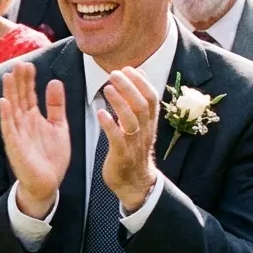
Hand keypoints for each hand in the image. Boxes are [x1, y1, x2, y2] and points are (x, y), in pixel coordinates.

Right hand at [0, 62, 71, 219]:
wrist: (48, 183)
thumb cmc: (52, 156)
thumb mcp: (59, 126)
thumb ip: (56, 105)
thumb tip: (55, 81)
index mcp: (34, 118)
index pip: (29, 94)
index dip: (29, 80)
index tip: (29, 64)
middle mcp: (23, 123)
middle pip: (19, 98)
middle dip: (19, 81)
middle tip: (19, 63)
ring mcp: (17, 134)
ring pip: (12, 110)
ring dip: (10, 93)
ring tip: (8, 76)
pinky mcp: (15, 147)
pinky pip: (9, 129)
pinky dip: (6, 116)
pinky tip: (5, 103)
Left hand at [99, 68, 160, 212]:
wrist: (135, 183)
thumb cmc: (134, 150)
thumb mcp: (141, 124)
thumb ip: (140, 101)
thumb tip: (141, 74)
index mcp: (149, 123)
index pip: (152, 97)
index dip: (141, 82)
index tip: (128, 68)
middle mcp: (144, 131)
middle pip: (142, 105)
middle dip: (129, 87)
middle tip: (114, 74)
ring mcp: (134, 144)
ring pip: (132, 120)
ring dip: (120, 102)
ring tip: (107, 88)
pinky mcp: (122, 155)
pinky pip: (117, 139)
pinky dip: (109, 125)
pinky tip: (100, 114)